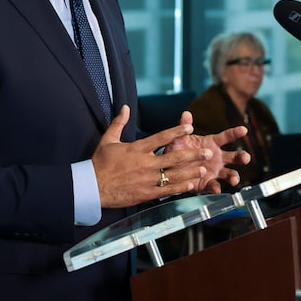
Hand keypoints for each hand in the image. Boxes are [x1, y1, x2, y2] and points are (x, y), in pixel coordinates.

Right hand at [92, 105, 218, 207]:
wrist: (93, 187)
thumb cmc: (99, 163)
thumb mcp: (108, 140)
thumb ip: (118, 123)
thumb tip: (124, 106)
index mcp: (137, 149)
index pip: (161, 138)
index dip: (177, 132)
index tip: (190, 127)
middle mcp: (145, 163)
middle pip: (174, 157)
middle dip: (193, 154)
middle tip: (207, 152)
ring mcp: (146, 179)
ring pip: (174, 175)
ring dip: (190, 171)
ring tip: (203, 168)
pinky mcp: (146, 193)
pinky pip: (166, 190)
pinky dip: (179, 188)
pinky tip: (191, 185)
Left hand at [164, 111, 250, 193]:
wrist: (170, 169)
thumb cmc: (177, 151)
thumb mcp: (179, 138)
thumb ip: (183, 127)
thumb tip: (185, 113)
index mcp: (212, 144)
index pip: (226, 137)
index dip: (235, 133)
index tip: (244, 130)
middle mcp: (217, 158)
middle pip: (234, 157)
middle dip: (241, 157)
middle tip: (245, 158)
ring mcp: (214, 171)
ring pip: (229, 173)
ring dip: (234, 176)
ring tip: (234, 179)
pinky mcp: (208, 183)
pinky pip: (214, 185)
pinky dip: (217, 187)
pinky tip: (217, 188)